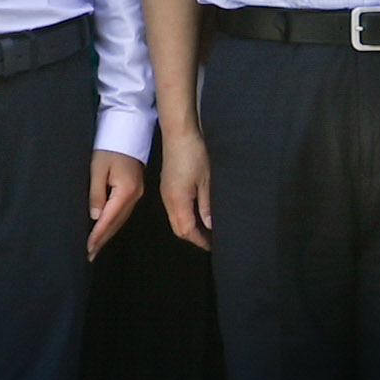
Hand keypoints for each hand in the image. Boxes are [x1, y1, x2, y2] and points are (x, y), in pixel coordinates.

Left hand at [85, 150, 145, 256]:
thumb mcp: (98, 168)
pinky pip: (124, 212)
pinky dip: (114, 223)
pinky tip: (106, 229)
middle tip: (90, 255)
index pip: (109, 219)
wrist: (128, 131)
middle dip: (102, 240)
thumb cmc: (110, 147)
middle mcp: (135, 196)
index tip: (88, 248)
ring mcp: (137, 193)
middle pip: (117, 223)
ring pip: (121, 220)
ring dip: (108, 234)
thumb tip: (96, 216)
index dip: (98, 235)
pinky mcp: (135, 190)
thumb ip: (96, 193)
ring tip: (96, 247)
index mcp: (126, 191)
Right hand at [157, 118, 216, 251]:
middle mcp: (169, 200)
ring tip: (205, 230)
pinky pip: (174, 209)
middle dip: (193, 237)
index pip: (187, 230)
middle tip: (210, 241)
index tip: (212, 246)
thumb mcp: (207, 181)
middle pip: (179, 228)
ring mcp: (166, 192)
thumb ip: (207, 205)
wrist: (179, 133)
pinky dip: (184, 216)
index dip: (200, 240)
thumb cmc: (194, 154)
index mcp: (178, 201)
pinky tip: (196, 213)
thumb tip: (209, 225)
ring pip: (175, 219)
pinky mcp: (167, 186)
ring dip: (188, 227)